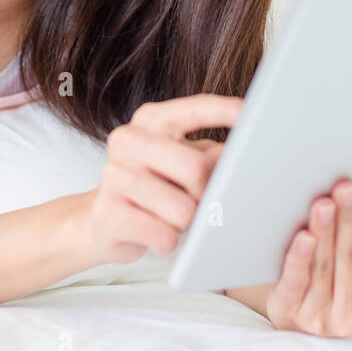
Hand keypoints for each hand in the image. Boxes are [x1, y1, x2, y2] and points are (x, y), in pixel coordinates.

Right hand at [80, 93, 240, 266]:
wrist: (103, 220)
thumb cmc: (155, 187)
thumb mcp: (183, 162)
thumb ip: (208, 155)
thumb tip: (231, 156)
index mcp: (149, 120)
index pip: (192, 110)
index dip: (222, 111)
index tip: (248, 112)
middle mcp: (127, 140)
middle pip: (194, 167)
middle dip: (207, 191)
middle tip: (202, 199)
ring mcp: (113, 176)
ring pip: (182, 209)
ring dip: (188, 220)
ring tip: (173, 216)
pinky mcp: (107, 214)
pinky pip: (164, 235)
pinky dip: (170, 240)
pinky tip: (156, 231)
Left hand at [260, 171, 351, 336]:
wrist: (295, 325)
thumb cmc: (328, 289)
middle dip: (350, 216)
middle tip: (346, 187)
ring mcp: (321, 316)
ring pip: (324, 265)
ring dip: (326, 230)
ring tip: (325, 203)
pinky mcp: (290, 312)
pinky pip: (296, 281)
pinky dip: (300, 257)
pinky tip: (304, 237)